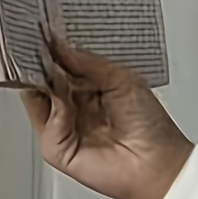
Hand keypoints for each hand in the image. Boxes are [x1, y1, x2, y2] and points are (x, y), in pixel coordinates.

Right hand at [21, 29, 193, 198]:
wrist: (159, 162)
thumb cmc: (151, 126)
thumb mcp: (119, 79)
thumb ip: (84, 62)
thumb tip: (56, 45)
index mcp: (87, 92)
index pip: (57, 69)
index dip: (49, 54)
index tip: (42, 37)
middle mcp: (72, 110)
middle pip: (42, 83)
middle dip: (40, 66)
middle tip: (39, 49)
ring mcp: (63, 130)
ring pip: (38, 102)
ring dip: (44, 84)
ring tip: (54, 72)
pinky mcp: (59, 150)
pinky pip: (46, 125)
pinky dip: (54, 110)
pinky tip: (65, 102)